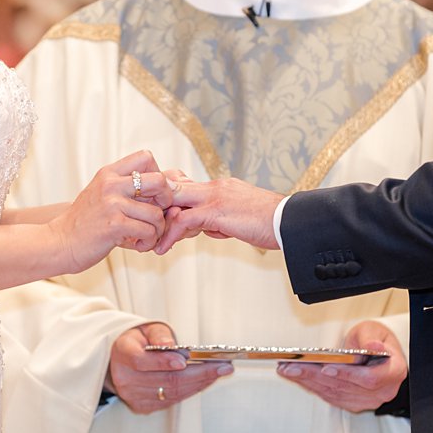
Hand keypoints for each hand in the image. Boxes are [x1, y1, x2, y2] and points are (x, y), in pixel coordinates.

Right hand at [49, 150, 176, 271]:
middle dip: (167, 200)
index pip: (146, 157)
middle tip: (157, 214)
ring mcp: (112, 204)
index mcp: (108, 173)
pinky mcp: (115, 225)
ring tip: (146, 237)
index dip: (158, 175)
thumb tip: (165, 187)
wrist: (59, 243)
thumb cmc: (84, 223)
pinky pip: (148, 231)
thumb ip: (126, 188)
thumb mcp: (102, 195)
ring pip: (156, 213)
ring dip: (157, 230)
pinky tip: (137, 245)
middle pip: (159, 180)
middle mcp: (111, 184)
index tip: (153, 194)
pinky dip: (148, 242)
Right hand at [107, 321, 230, 412]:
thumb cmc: (138, 342)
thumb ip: (160, 335)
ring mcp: (133, 396)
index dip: (163, 362)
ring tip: (220, 371)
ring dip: (199, 383)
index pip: (141, 361)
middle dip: (198, 373)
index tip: (184, 360)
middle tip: (222, 366)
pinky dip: (192, 389)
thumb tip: (173, 347)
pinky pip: (172, 400)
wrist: (120, 360)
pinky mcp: (143, 406)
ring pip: (172, 392)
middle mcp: (125, 378)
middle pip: (164, 380)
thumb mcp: (146, 329)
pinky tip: (206, 380)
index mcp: (122, 354)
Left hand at [154, 176, 282, 252]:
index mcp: (220, 186)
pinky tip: (162, 248)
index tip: (154, 215)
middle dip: (155, 207)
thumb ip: (220, 219)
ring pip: (174, 203)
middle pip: (173, 188)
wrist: (291, 221)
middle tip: (142, 226)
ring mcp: (215, 197)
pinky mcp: (216, 212)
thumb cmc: (270, 223)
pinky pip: (184, 221)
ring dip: (158, 224)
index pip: (184, 184)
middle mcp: (214, 187)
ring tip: (147, 242)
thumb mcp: (239, 218)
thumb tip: (207, 228)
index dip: (166, 199)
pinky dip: (169, 235)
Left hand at [277, 320, 406, 412]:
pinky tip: (297, 377)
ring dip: (308, 382)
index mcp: (393, 372)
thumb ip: (372, 338)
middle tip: (293, 366)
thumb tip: (373, 347)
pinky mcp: (353, 403)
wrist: (379, 354)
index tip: (327, 368)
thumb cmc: (377, 340)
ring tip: (288, 370)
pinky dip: (312, 386)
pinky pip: (330, 397)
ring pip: (334, 393)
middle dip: (316, 376)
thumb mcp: (375, 331)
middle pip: (345, 387)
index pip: (370, 379)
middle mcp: (382, 391)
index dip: (347, 375)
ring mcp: (367, 400)